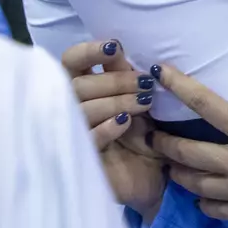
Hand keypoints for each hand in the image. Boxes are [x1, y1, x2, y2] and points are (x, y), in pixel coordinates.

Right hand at [60, 39, 163, 217]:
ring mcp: (76, 135)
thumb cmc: (147, 137)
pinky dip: (107, 127)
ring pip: (82, 109)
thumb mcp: (143, 102)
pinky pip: (88, 139)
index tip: (115, 48)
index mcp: (86, 90)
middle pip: (77, 84)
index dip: (88, 51)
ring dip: (116, 101)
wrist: (157, 179)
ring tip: (145, 103)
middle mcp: (75, 110)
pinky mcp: (83, 160)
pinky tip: (125, 123)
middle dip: (114, 80)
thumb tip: (119, 50)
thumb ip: (128, 78)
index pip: (71, 62)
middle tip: (146, 84)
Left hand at [148, 66, 227, 227]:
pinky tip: (201, 202)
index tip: (160, 73)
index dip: (180, 85)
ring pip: (195, 183)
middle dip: (163, 143)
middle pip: (187, 151)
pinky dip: (204, 205)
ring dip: (178, 175)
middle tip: (151, 137)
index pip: (206, 104)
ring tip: (170, 169)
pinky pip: (216, 210)